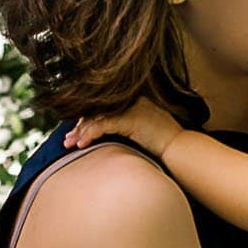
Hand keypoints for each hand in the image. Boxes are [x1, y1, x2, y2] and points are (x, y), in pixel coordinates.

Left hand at [63, 98, 180, 159]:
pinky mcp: (130, 118)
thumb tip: (108, 134)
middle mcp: (131, 100)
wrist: (179, 147)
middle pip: (97, 110)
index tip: (76, 131)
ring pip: (98, 117)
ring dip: (81, 131)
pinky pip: (103, 125)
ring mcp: (131, 108)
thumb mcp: (142, 129)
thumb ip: (126, 126)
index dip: (87, 119)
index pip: (104, 106)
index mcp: (133, 100)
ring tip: (71, 144)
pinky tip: (83, 144)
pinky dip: (91, 134)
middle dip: (80, 126)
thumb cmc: (164, 143)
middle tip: (68, 140)